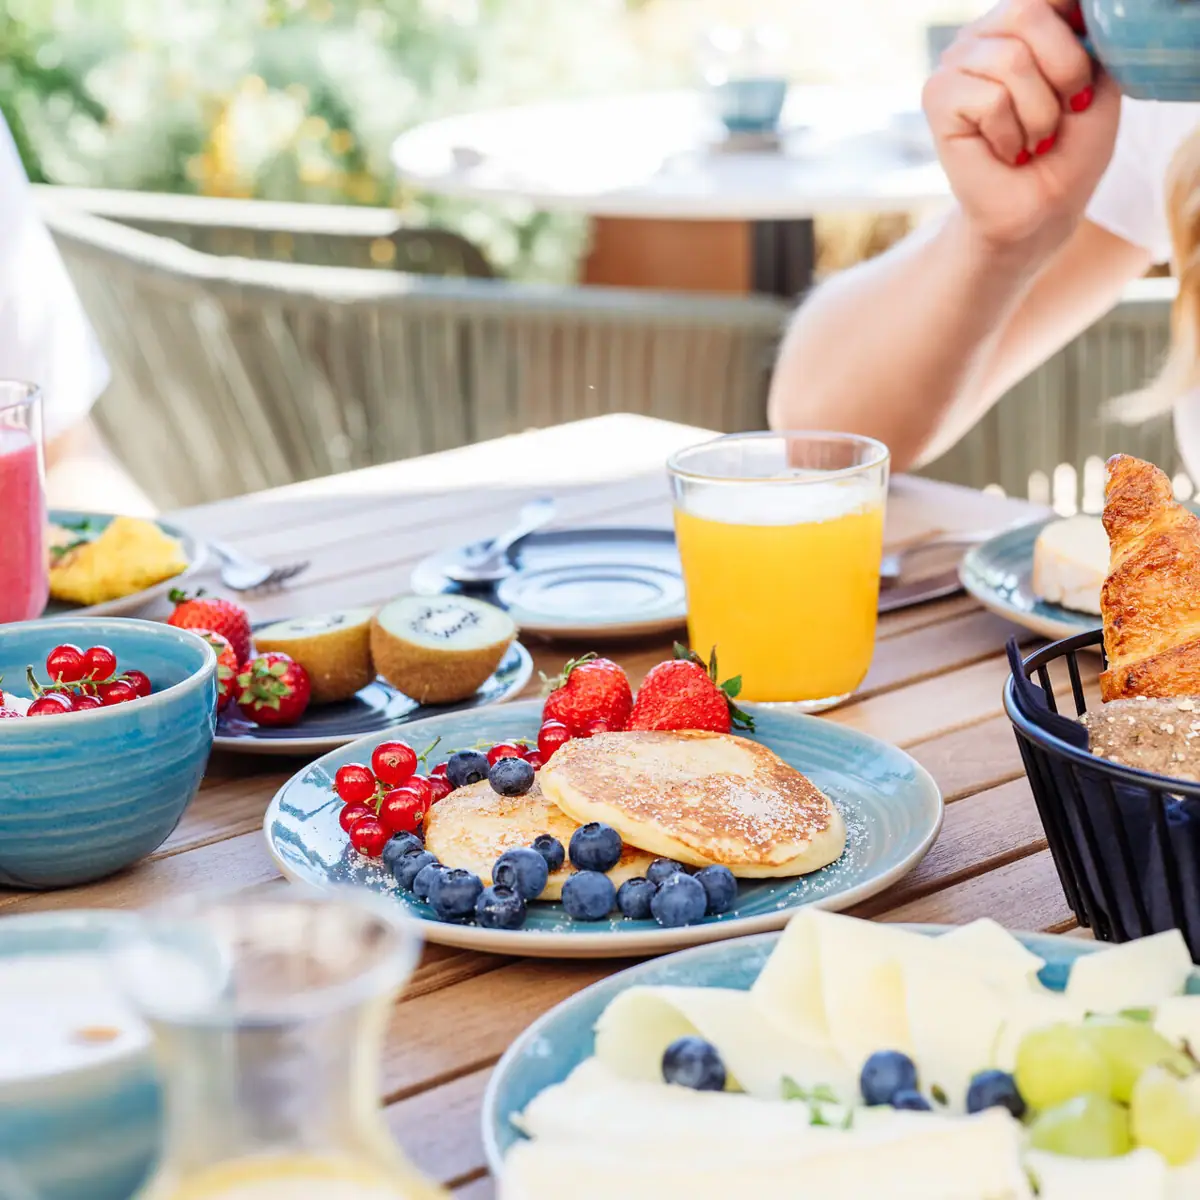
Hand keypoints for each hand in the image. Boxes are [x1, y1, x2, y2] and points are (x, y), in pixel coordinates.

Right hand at [923, 0, 1120, 257]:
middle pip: (1027, 12)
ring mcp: (956, 63)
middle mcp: (985, 33)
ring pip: (1009, 61)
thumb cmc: (1071, 149)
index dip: (1073, 35)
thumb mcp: (1101, 79)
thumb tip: (1074, 8)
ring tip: (1033, 140)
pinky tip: (1006, 151)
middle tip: (1065, 111)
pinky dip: (1010, 134)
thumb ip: (1088, 34)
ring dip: (1037, 113)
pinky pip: (988, 99)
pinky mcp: (937, 96)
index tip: (1085, 81)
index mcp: (1023, 20)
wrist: (1041, 208)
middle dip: (1063, 69)